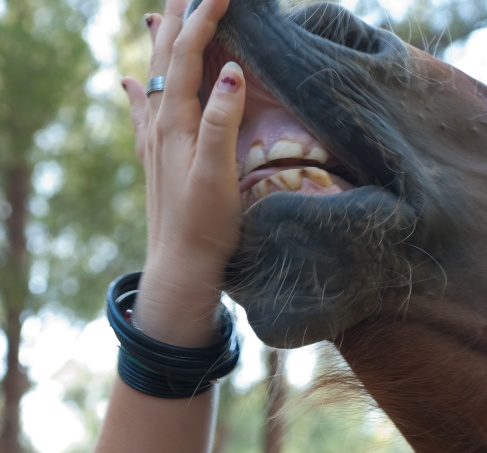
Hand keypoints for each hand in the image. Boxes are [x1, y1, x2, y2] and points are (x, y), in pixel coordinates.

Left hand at [121, 0, 244, 345]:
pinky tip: (126, 83)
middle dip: (178, 18)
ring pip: (155, 77)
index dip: (203, 19)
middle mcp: (159, 123)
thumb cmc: (204, 223)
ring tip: (159, 15)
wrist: (180, 264)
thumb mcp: (218, 172)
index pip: (189, 56)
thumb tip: (229, 69)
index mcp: (176, 122)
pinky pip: (142, 110)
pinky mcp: (155, 157)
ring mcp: (153, 140)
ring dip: (160, 43)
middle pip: (166, 58)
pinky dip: (136, 89)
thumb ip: (222, 120)